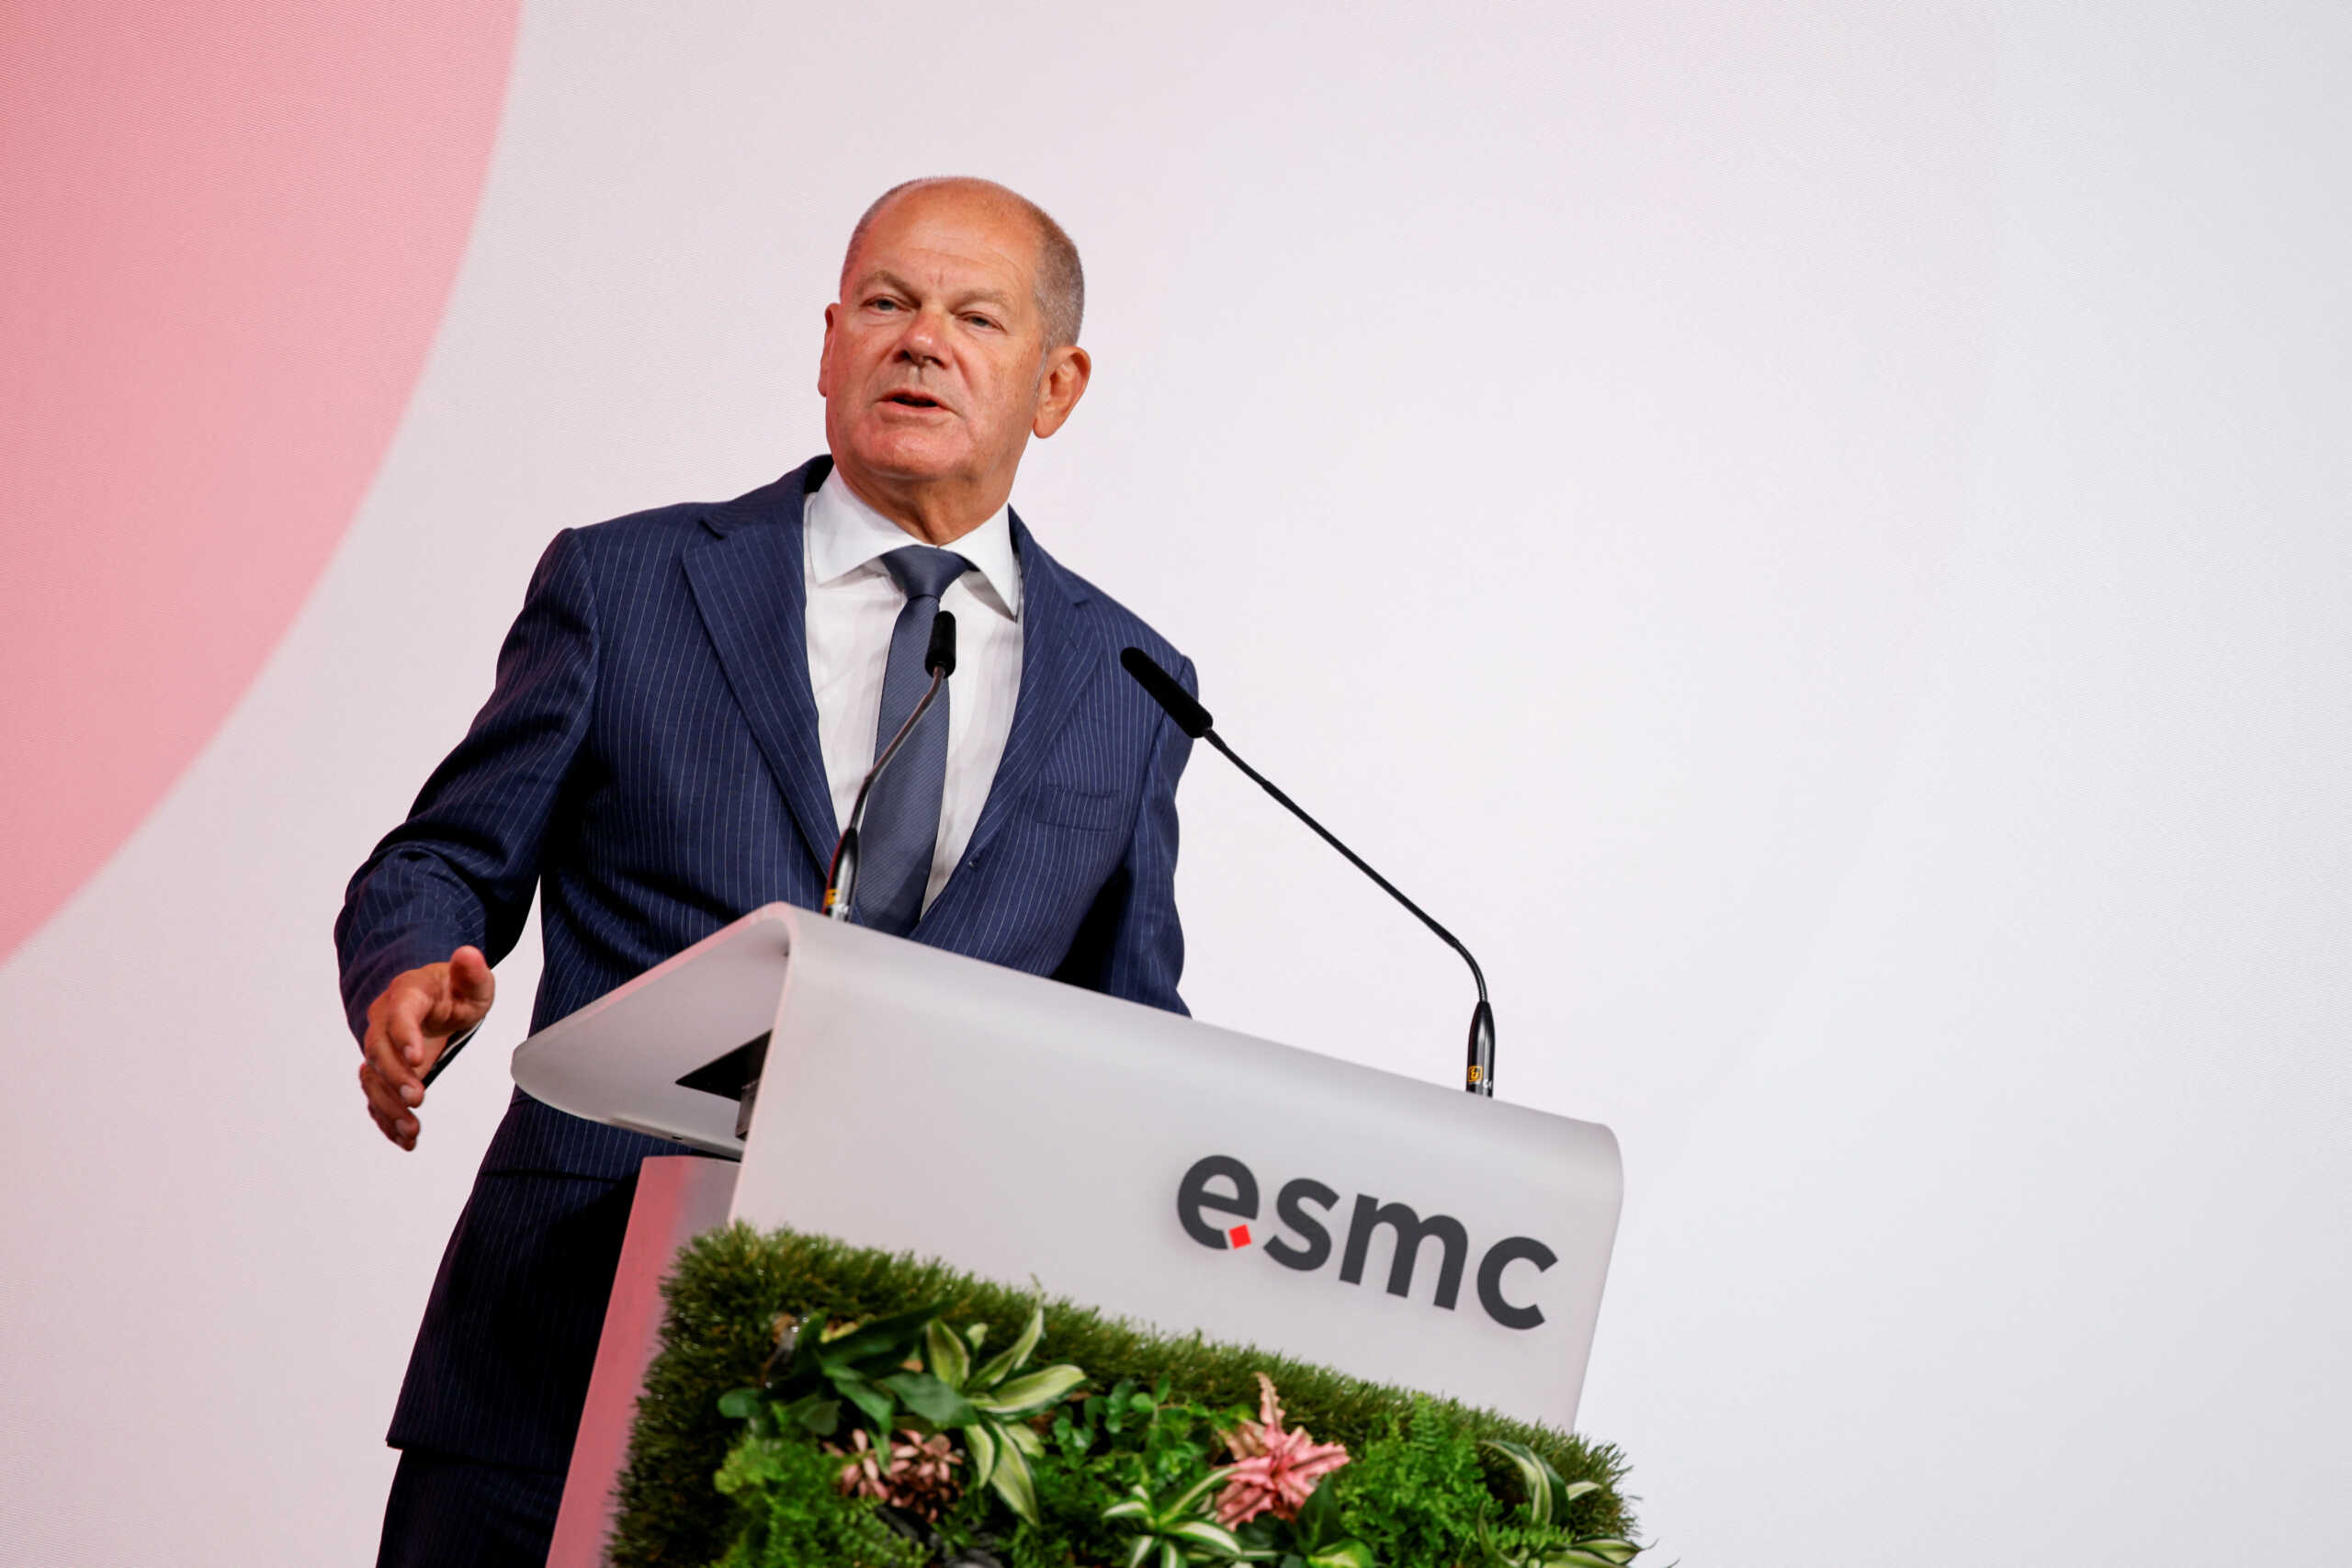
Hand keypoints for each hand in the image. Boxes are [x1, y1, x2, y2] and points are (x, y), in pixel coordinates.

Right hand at [358, 946, 494, 1150]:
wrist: (435, 1001)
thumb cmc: (455, 991)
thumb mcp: (472, 982)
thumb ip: (472, 972)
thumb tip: (468, 954)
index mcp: (406, 995)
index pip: (398, 1013)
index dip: (404, 1035)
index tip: (418, 1057)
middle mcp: (384, 1023)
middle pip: (378, 1051)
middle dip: (395, 1077)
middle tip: (418, 1099)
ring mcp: (381, 1050)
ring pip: (372, 1080)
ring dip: (388, 1106)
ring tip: (412, 1130)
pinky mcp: (383, 1074)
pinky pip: (376, 1098)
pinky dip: (386, 1121)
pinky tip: (405, 1140)